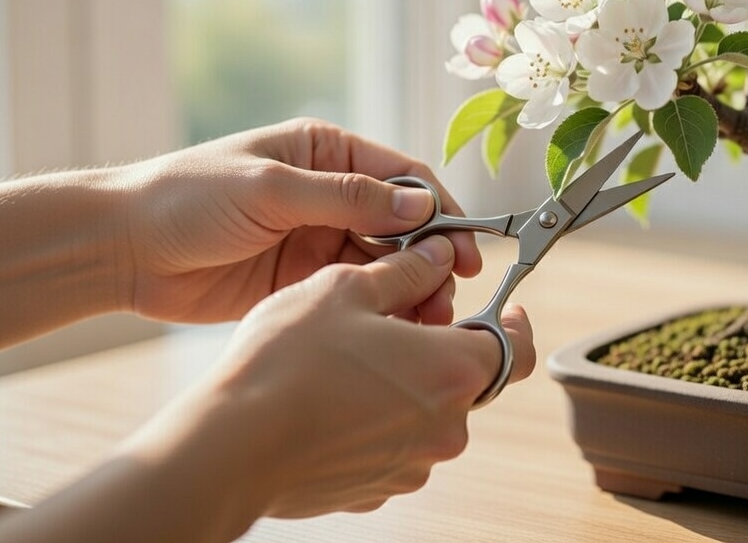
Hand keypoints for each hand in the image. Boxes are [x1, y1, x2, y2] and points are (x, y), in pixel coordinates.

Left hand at [118, 118, 481, 323]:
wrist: (122, 250)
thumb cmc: (187, 199)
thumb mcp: (271, 190)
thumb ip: (347, 199)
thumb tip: (421, 208)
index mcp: (327, 153)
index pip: (404, 179)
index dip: (442, 211)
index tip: (467, 247)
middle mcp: (331, 194)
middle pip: (403, 225)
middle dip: (432, 257)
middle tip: (450, 293)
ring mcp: (318, 238)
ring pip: (385, 264)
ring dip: (410, 287)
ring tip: (427, 318)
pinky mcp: (303, 280)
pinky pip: (355, 292)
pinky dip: (379, 308)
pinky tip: (395, 328)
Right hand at [210, 238, 533, 516]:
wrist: (230, 447)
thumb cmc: (287, 362)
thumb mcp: (347, 289)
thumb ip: (407, 273)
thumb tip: (438, 257)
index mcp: (453, 370)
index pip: (517, 348)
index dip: (515, 323)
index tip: (507, 307)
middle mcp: (447, 426)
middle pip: (465, 379)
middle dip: (439, 349)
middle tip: (395, 324)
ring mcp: (413, 465)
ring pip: (425, 414)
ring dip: (402, 387)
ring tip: (347, 364)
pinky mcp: (376, 490)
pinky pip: (391, 446)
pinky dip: (373, 423)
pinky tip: (328, 404)